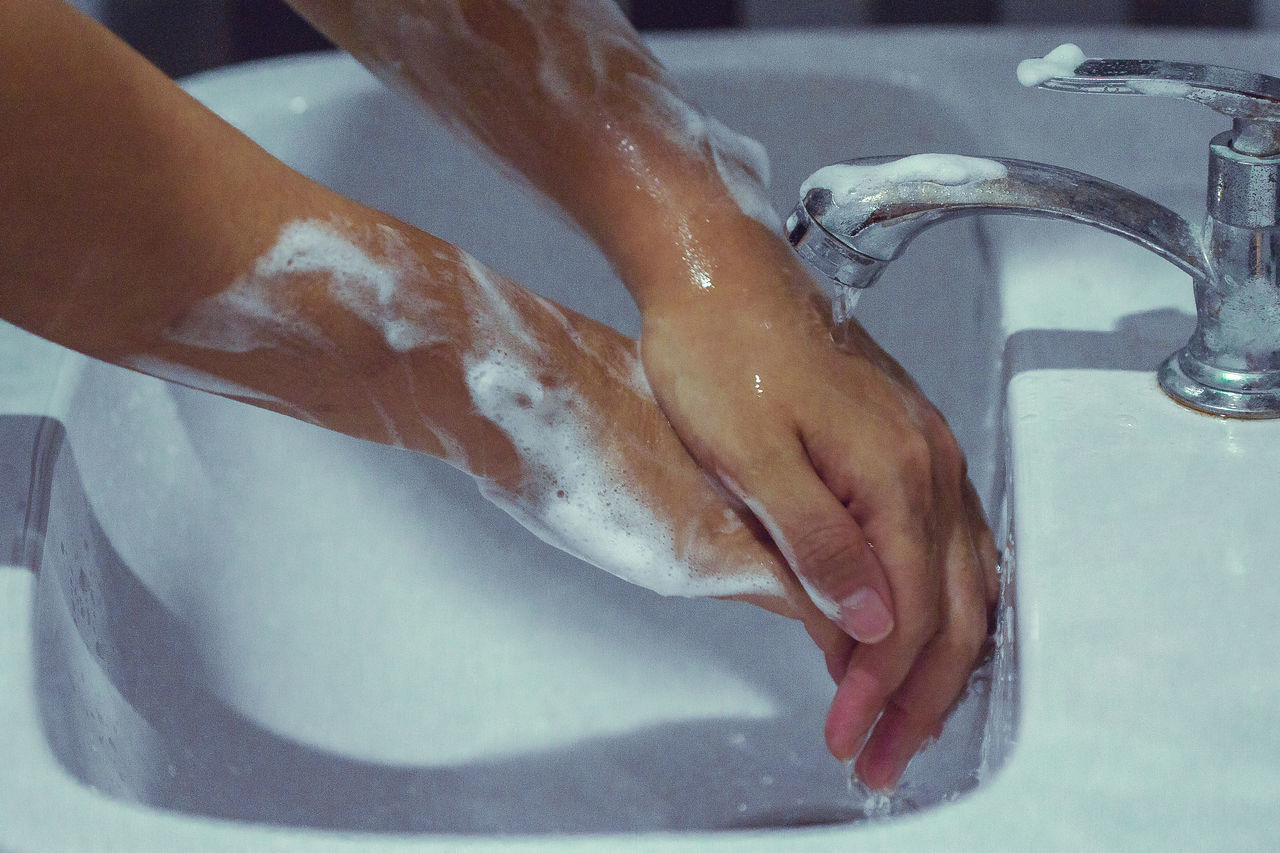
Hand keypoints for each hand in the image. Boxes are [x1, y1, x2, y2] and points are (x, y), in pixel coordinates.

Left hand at [635, 232, 999, 790]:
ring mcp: (923, 449)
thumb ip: (816, 543)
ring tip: (906, 714)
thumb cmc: (718, 349)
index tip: (849, 740)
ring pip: (960, 579)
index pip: (906, 616)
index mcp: (893, 474)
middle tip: (884, 757)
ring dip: (937, 657)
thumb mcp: (750, 457)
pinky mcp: (903, 441)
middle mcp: (927, 464)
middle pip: (952, 609)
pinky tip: (920, 625)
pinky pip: (949, 541)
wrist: (717, 273)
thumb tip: (870, 624)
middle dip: (921, 696)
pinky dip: (941, 602)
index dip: (879, 690)